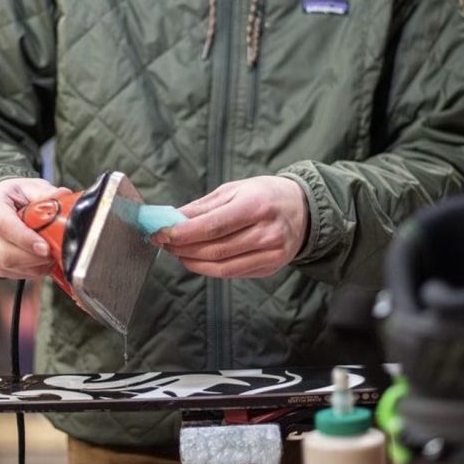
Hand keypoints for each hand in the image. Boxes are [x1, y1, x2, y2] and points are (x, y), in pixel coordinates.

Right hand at [0, 177, 70, 279]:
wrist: (4, 204)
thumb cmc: (17, 196)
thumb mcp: (32, 187)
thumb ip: (47, 194)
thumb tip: (64, 198)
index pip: (3, 225)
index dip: (25, 239)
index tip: (44, 247)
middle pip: (4, 252)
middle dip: (33, 257)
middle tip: (53, 253)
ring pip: (7, 266)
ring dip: (34, 266)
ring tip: (51, 255)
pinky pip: (11, 274)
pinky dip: (30, 271)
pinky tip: (41, 261)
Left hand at [152, 176, 308, 277]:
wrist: (303, 210)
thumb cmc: (264, 194)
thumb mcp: (235, 189)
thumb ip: (203, 206)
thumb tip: (172, 219)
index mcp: (257, 206)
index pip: (213, 226)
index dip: (183, 233)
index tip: (161, 233)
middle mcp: (267, 233)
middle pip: (215, 249)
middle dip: (183, 248)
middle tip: (163, 242)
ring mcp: (271, 254)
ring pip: (222, 267)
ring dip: (192, 262)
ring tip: (176, 252)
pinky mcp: (270, 268)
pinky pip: (233, 273)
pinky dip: (209, 268)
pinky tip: (196, 259)